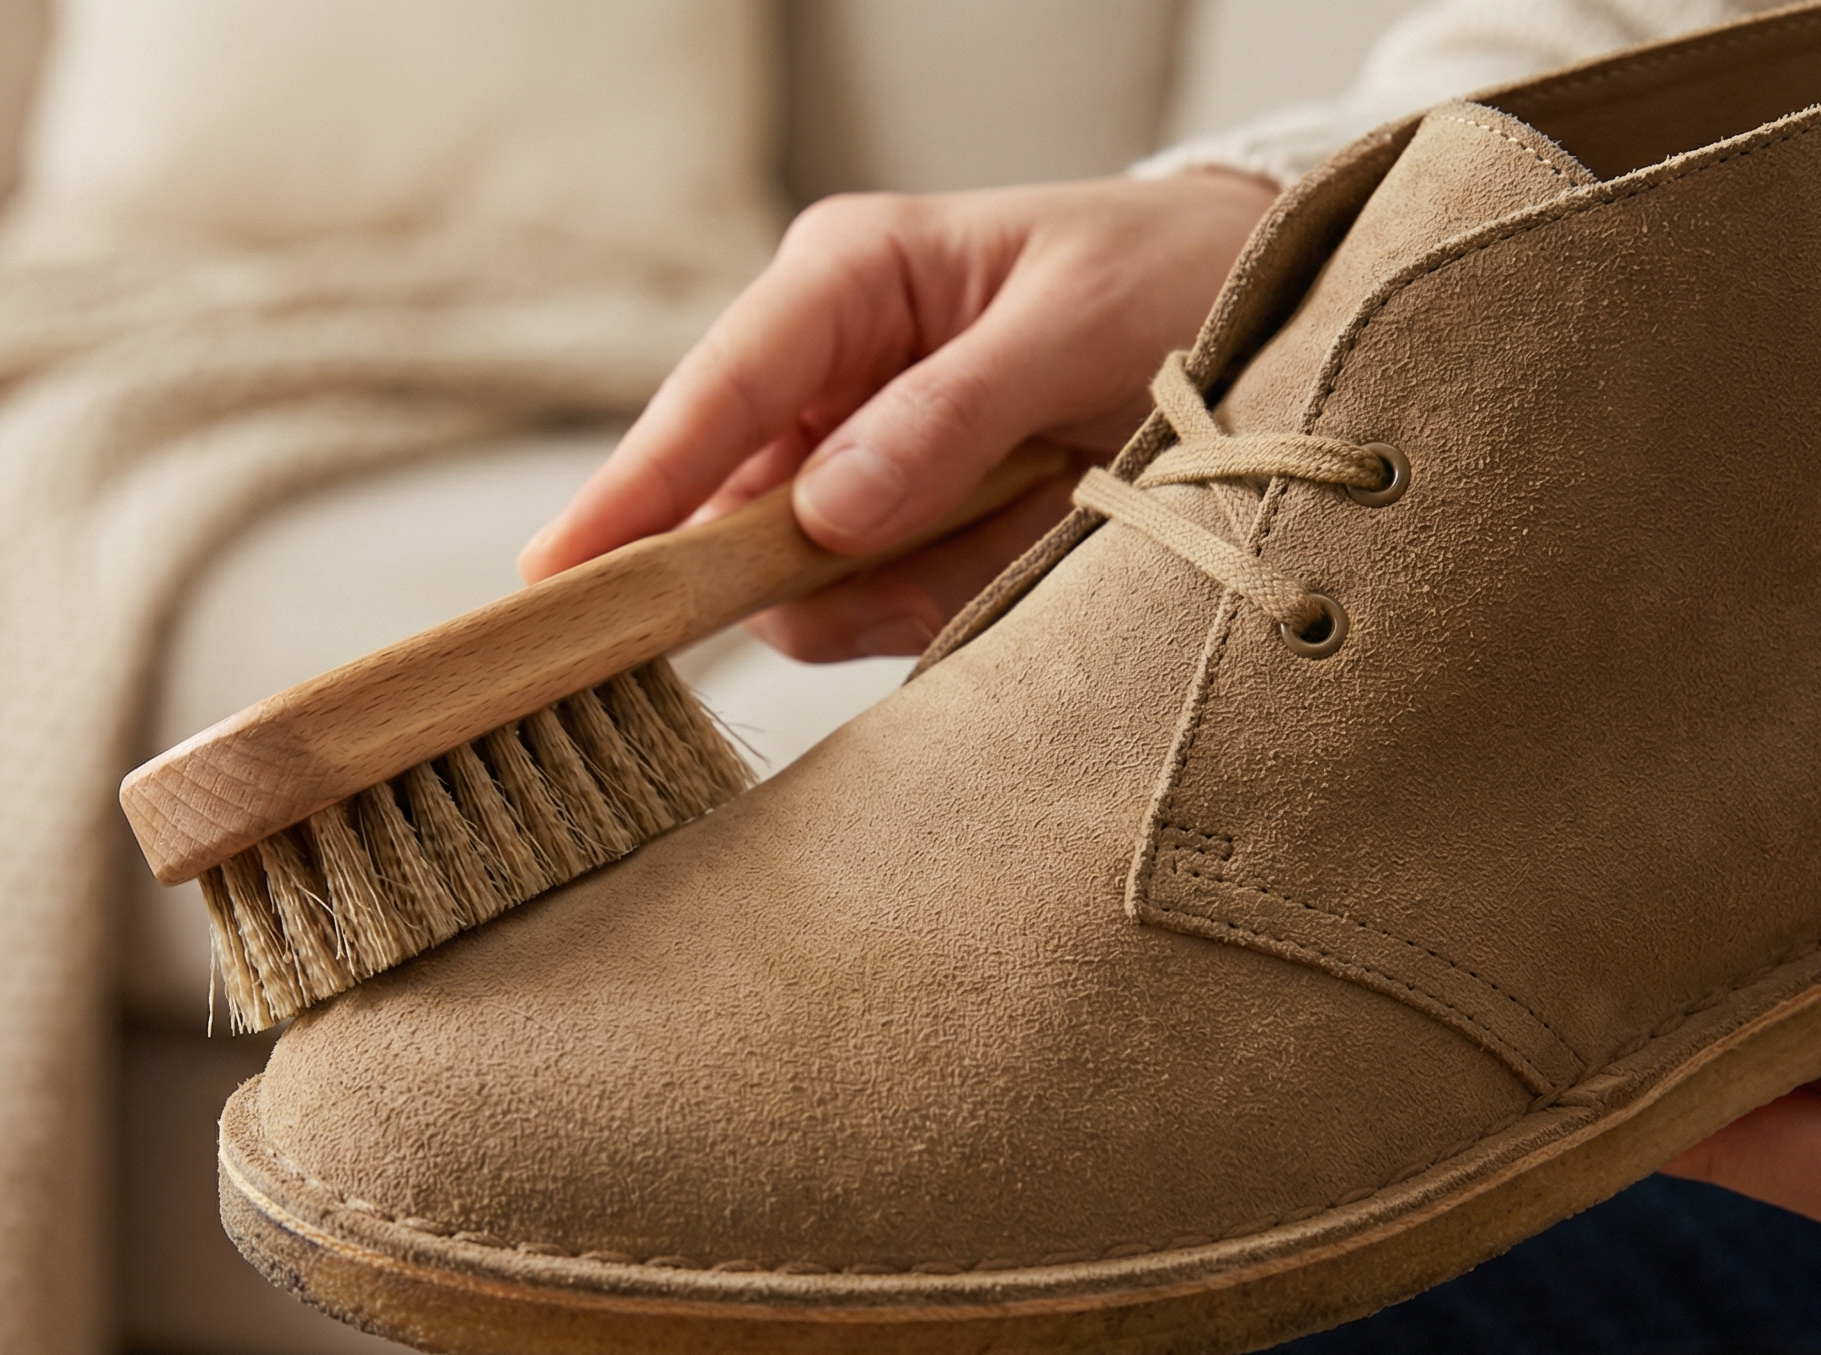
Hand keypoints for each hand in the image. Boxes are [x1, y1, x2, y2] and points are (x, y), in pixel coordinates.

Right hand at [519, 171, 1277, 660]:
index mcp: (847, 279)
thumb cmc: (1165, 274)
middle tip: (958, 535)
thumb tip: (822, 513)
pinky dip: (951, 600)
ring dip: (917, 579)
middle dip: (818, 563)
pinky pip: (878, 614)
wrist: (1261, 306)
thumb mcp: (1080, 321)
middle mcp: (825, 377)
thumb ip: (954, 412)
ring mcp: (855, 467)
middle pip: (734, 514)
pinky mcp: (898, 539)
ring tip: (1044, 505)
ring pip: (805, 584)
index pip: (715, 394)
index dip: (635, 490)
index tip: (559, 576)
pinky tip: (1034, 536)